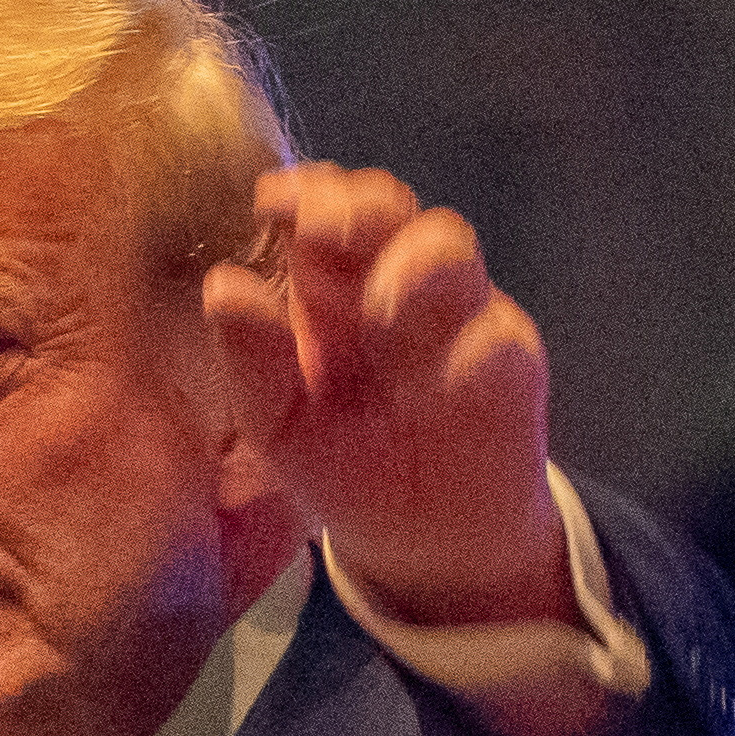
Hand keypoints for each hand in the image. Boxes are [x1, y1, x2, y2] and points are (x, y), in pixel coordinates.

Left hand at [202, 163, 576, 630]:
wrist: (428, 540)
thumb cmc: (347, 465)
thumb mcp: (281, 426)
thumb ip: (254, 360)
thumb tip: (223, 285)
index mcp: (330, 289)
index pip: (321, 214)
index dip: (303, 195)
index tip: (273, 199)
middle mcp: (395, 281)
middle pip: (389, 208)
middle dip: (362, 205)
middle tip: (328, 226)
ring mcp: (457, 312)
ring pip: (451, 247)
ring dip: (415, 262)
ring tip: (382, 309)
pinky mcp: (511, 360)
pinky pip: (499, 334)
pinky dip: (471, 348)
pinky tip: (440, 382)